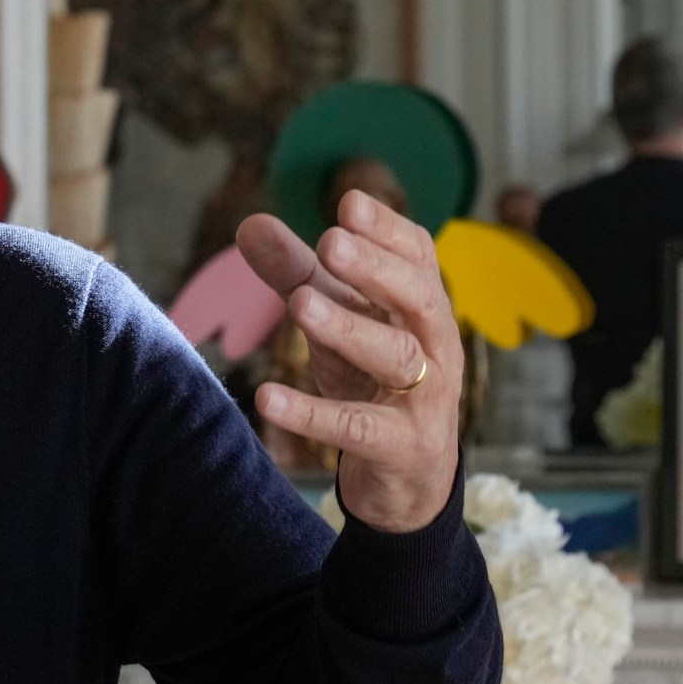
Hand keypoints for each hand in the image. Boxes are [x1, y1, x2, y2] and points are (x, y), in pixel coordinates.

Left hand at [235, 190, 463, 532]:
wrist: (407, 479)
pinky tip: (266, 399)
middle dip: (376, 269)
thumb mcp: (336, 326)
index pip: (418, 257)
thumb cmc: (372, 382)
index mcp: (421, 307)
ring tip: (300, 305)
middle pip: (418, 299)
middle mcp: (433, 346)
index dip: (388, 230)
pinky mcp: (400, 447)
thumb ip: (297, 275)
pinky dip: (312, 413)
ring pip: (396, 357)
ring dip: (349, 328)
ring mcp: (424, 398)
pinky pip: (358, 427)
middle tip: (331, 242)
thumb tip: (249, 224)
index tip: (349, 204)